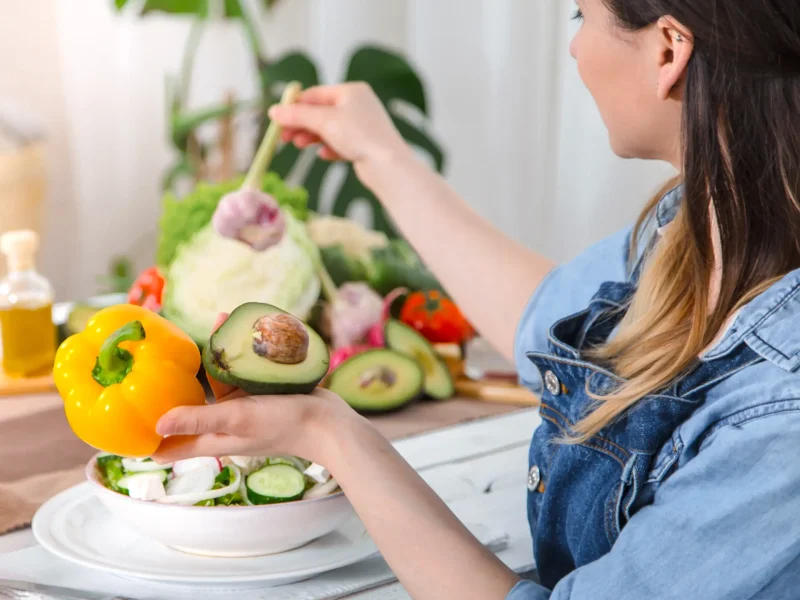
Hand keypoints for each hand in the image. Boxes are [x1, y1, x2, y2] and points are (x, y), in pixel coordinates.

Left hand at [152, 314, 352, 464]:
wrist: (329, 422)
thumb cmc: (283, 425)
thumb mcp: (238, 419)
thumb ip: (199, 419)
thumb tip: (156, 423)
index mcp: (214, 438)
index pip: (172, 446)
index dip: (148, 439)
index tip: (124, 424)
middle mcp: (224, 423)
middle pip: (190, 406)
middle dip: (175, 385)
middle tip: (158, 358)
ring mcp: (243, 407)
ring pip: (217, 380)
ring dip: (212, 356)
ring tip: (212, 325)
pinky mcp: (262, 393)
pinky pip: (241, 371)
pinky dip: (237, 353)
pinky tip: (237, 329)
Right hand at [269, 83, 411, 177]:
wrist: (388, 165)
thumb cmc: (359, 136)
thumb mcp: (324, 121)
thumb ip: (297, 115)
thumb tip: (273, 111)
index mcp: (351, 91)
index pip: (315, 94)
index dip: (294, 106)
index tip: (277, 119)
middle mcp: (359, 105)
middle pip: (321, 112)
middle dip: (301, 124)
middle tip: (284, 137)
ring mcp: (362, 125)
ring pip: (329, 129)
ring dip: (312, 136)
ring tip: (299, 145)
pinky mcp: (365, 145)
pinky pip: (341, 143)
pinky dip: (329, 148)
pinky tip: (323, 155)